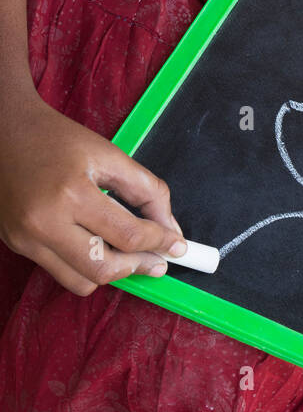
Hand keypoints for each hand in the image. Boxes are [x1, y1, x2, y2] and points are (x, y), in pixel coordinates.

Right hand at [0, 92, 185, 294]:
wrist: (4, 130)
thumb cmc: (55, 138)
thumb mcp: (108, 154)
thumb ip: (146, 191)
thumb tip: (170, 230)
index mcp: (71, 194)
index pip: (127, 235)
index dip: (159, 243)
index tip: (176, 246)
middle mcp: (43, 223)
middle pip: (103, 269)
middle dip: (137, 267)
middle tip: (157, 260)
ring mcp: (25, 239)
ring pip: (80, 281)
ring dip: (111, 272)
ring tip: (128, 255)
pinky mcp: (16, 245)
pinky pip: (59, 271)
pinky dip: (85, 265)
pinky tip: (99, 246)